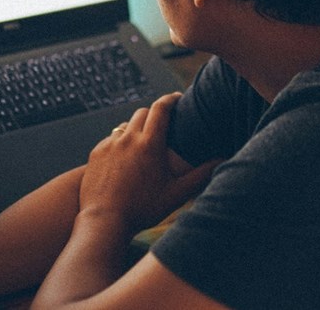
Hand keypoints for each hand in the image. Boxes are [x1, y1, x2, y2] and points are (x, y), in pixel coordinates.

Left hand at [80, 92, 218, 234]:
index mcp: (150, 144)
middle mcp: (129, 138)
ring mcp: (110, 144)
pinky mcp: (96, 153)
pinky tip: (124, 161)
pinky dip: (120, 144)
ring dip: (135, 130)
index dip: (171, 99)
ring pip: (125, 126)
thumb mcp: (177, 193)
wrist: (104, 221)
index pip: (161, 108)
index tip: (177, 98)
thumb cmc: (143, 209)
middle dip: (154, 115)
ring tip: (143, 146)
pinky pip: (110, 140)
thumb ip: (200, 175)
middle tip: (162, 126)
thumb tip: (222, 159)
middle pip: (143, 113)